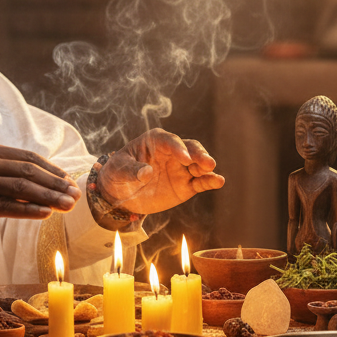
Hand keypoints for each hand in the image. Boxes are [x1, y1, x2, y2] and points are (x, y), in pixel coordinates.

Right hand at [0, 143, 80, 234]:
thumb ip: (0, 171)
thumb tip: (35, 183)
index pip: (28, 158)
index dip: (53, 170)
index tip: (69, 181)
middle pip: (30, 172)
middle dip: (57, 184)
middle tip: (76, 195)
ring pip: (22, 188)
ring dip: (50, 197)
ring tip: (68, 206)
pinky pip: (6, 207)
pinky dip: (29, 210)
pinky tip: (46, 214)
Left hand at [96, 129, 223, 219]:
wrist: (121, 195)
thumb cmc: (117, 175)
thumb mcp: (118, 171)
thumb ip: (130, 171)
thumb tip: (146, 173)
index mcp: (155, 141)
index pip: (170, 141)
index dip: (178, 148)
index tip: (184, 158)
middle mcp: (172, 152)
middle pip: (190, 148)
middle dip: (199, 154)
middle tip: (206, 163)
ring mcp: (181, 168)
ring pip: (199, 163)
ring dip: (206, 166)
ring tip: (210, 171)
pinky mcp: (186, 185)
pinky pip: (201, 182)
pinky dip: (210, 181)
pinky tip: (218, 181)